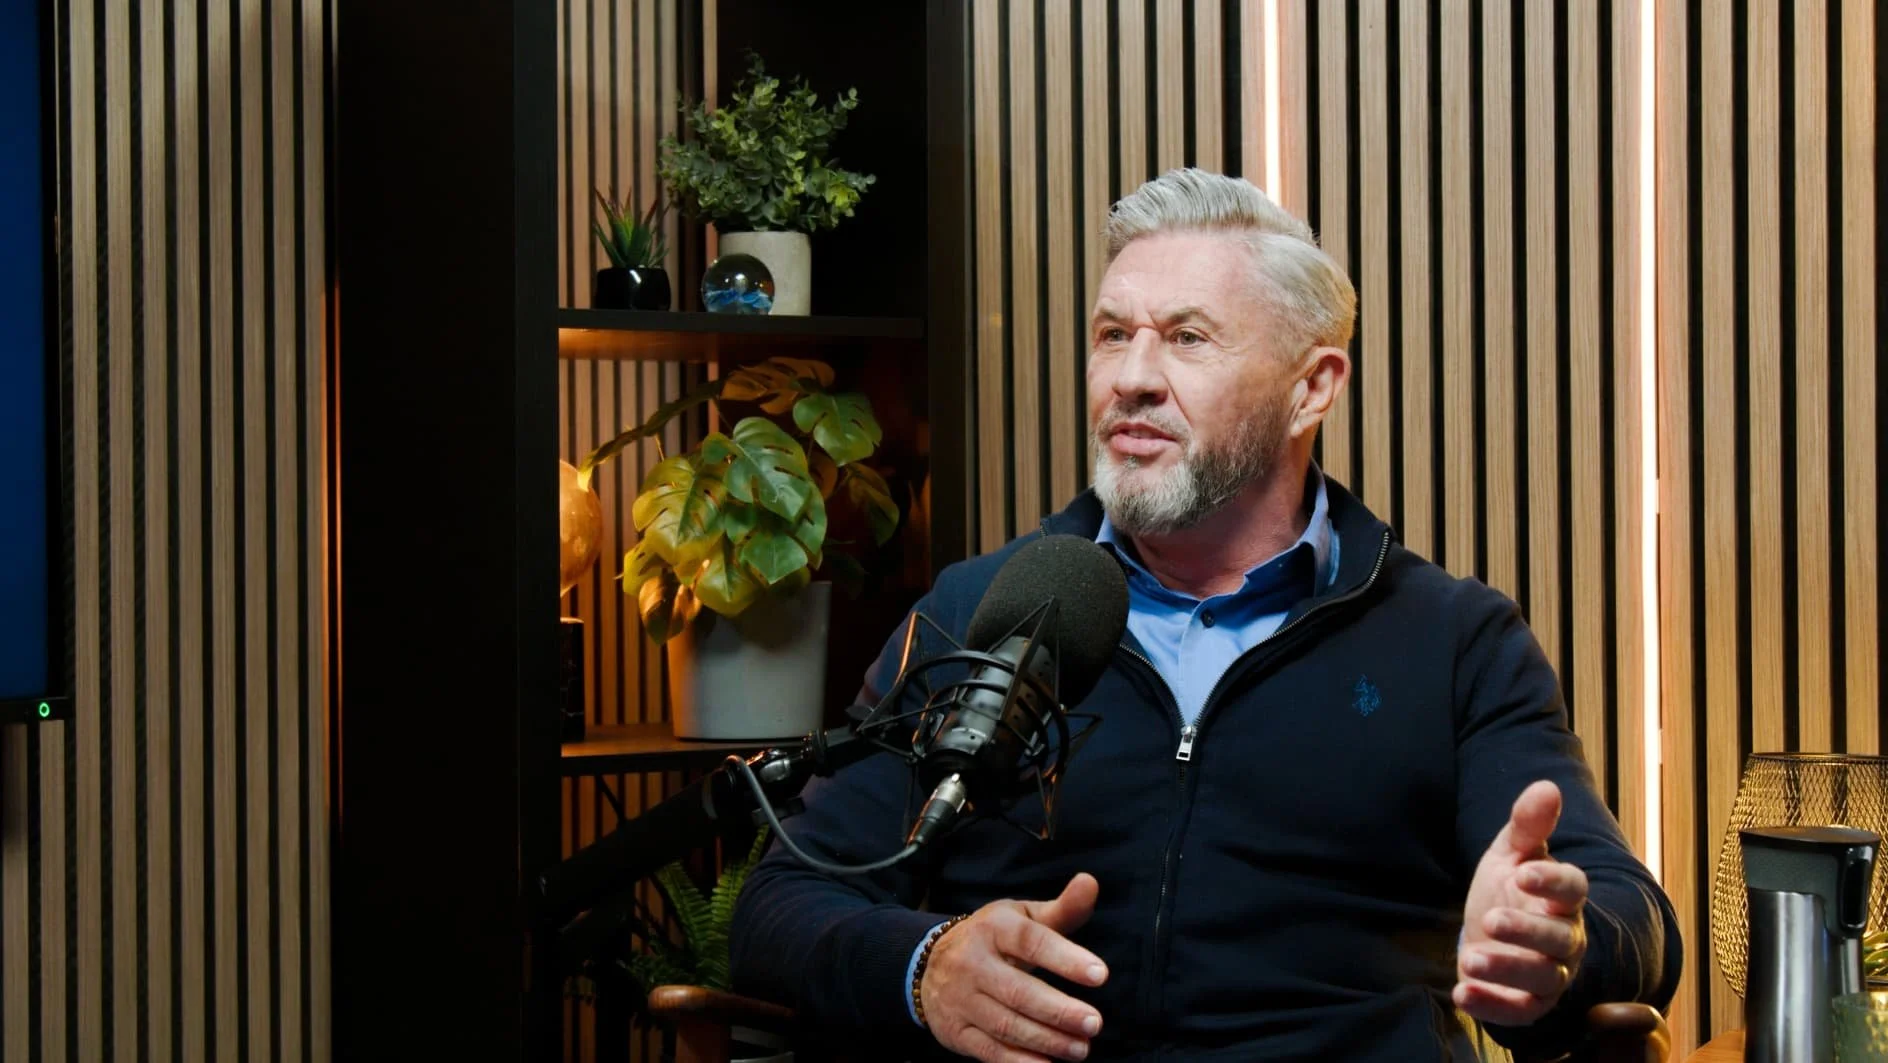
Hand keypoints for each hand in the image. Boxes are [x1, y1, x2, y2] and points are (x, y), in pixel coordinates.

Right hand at [919, 873, 1108, 1061]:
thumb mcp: (1022, 918)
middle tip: (1094, 1023)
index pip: (1031, 941)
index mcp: (994, 928)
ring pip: (1006, 1024)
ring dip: (1046, 1040)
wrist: (928, 965)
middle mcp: (973, 962)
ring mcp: (961, 999)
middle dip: (1059, 1010)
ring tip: (1081, 1048)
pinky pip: (989, 1051)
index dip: (1065, 958)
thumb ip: (1062, 908)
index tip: (1100, 974)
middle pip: (1019, 990)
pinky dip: (1019, 1062)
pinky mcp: (956, 1031)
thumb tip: (1090, 882)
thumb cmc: (994, 939)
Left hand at [1455, 780, 1588, 1025]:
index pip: (1573, 889)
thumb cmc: (1508, 887)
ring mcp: (1550, 973)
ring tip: (1470, 959)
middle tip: (1490, 920)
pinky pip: (1519, 1010)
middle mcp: (1565, 938)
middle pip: (1559, 939)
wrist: (1490, 930)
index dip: (1552, 882)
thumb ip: (1528, 824)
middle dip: (1527, 932)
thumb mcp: (1510, 852)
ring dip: (1507, 970)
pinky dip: (1492, 1005)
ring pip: (1542, 978)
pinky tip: (1461, 992)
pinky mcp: (1528, 1002)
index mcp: (1563, 897)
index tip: (1523, 872)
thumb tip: (1547, 786)